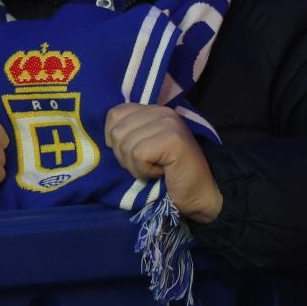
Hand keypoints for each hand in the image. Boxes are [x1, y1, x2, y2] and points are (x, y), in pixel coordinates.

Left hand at [104, 103, 222, 223]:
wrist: (201, 195)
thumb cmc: (168, 176)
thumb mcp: (143, 149)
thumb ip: (128, 135)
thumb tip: (105, 138)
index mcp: (152, 110)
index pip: (114, 114)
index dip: (115, 140)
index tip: (135, 155)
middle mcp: (161, 111)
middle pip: (117, 131)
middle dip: (125, 157)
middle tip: (147, 165)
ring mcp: (168, 123)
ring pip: (126, 144)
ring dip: (135, 166)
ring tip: (155, 169)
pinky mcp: (172, 138)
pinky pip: (138, 155)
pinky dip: (144, 171)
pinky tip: (160, 173)